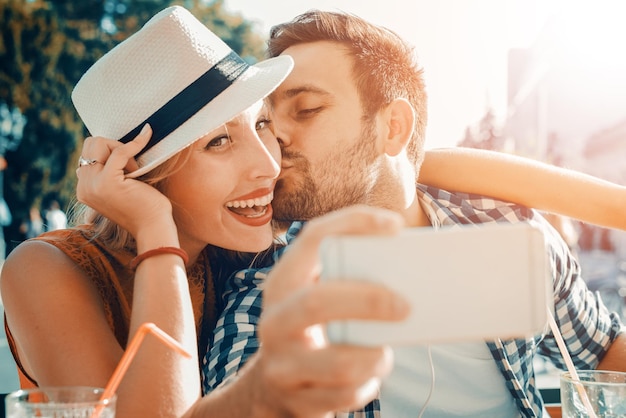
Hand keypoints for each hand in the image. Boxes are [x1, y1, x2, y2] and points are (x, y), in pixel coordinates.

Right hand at [75, 124, 173, 238]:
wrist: (153, 227)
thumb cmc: (145, 206)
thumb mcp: (120, 187)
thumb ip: (108, 171)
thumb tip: (107, 142)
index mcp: (84, 189)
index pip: (88, 154)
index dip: (111, 155)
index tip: (129, 171)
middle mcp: (83, 187)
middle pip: (90, 144)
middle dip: (113, 148)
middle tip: (132, 168)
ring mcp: (93, 185)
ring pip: (99, 143)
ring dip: (122, 150)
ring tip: (135, 171)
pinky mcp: (107, 182)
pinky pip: (119, 151)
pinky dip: (135, 143)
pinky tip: (146, 138)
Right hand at [255, 205, 410, 416]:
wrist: (274, 386)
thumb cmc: (315, 329)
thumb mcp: (319, 297)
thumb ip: (347, 280)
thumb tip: (406, 273)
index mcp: (282, 283)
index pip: (312, 240)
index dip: (352, 224)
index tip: (395, 226)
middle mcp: (274, 320)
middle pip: (317, 301)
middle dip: (368, 301)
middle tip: (406, 305)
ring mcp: (282, 364)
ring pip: (340, 362)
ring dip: (375, 355)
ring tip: (386, 349)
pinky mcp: (297, 401)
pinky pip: (347, 395)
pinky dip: (368, 383)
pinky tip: (370, 372)